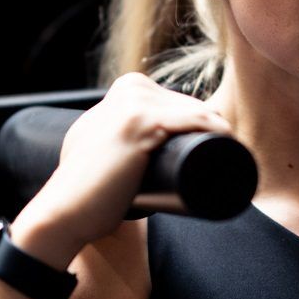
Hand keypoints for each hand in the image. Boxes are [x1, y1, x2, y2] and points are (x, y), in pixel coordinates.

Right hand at [18, 73, 233, 257]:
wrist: (65, 209)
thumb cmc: (87, 190)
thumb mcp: (96, 147)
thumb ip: (109, 138)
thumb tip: (134, 152)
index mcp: (125, 89)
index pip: (181, 103)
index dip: (204, 125)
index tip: (219, 151)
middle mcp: (129, 89)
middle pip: (192, 107)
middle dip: (214, 131)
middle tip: (229, 163)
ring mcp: (133, 102)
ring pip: (197, 112)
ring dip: (222, 132)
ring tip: (233, 162)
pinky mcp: (139, 123)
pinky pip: (192, 120)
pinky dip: (216, 129)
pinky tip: (230, 140)